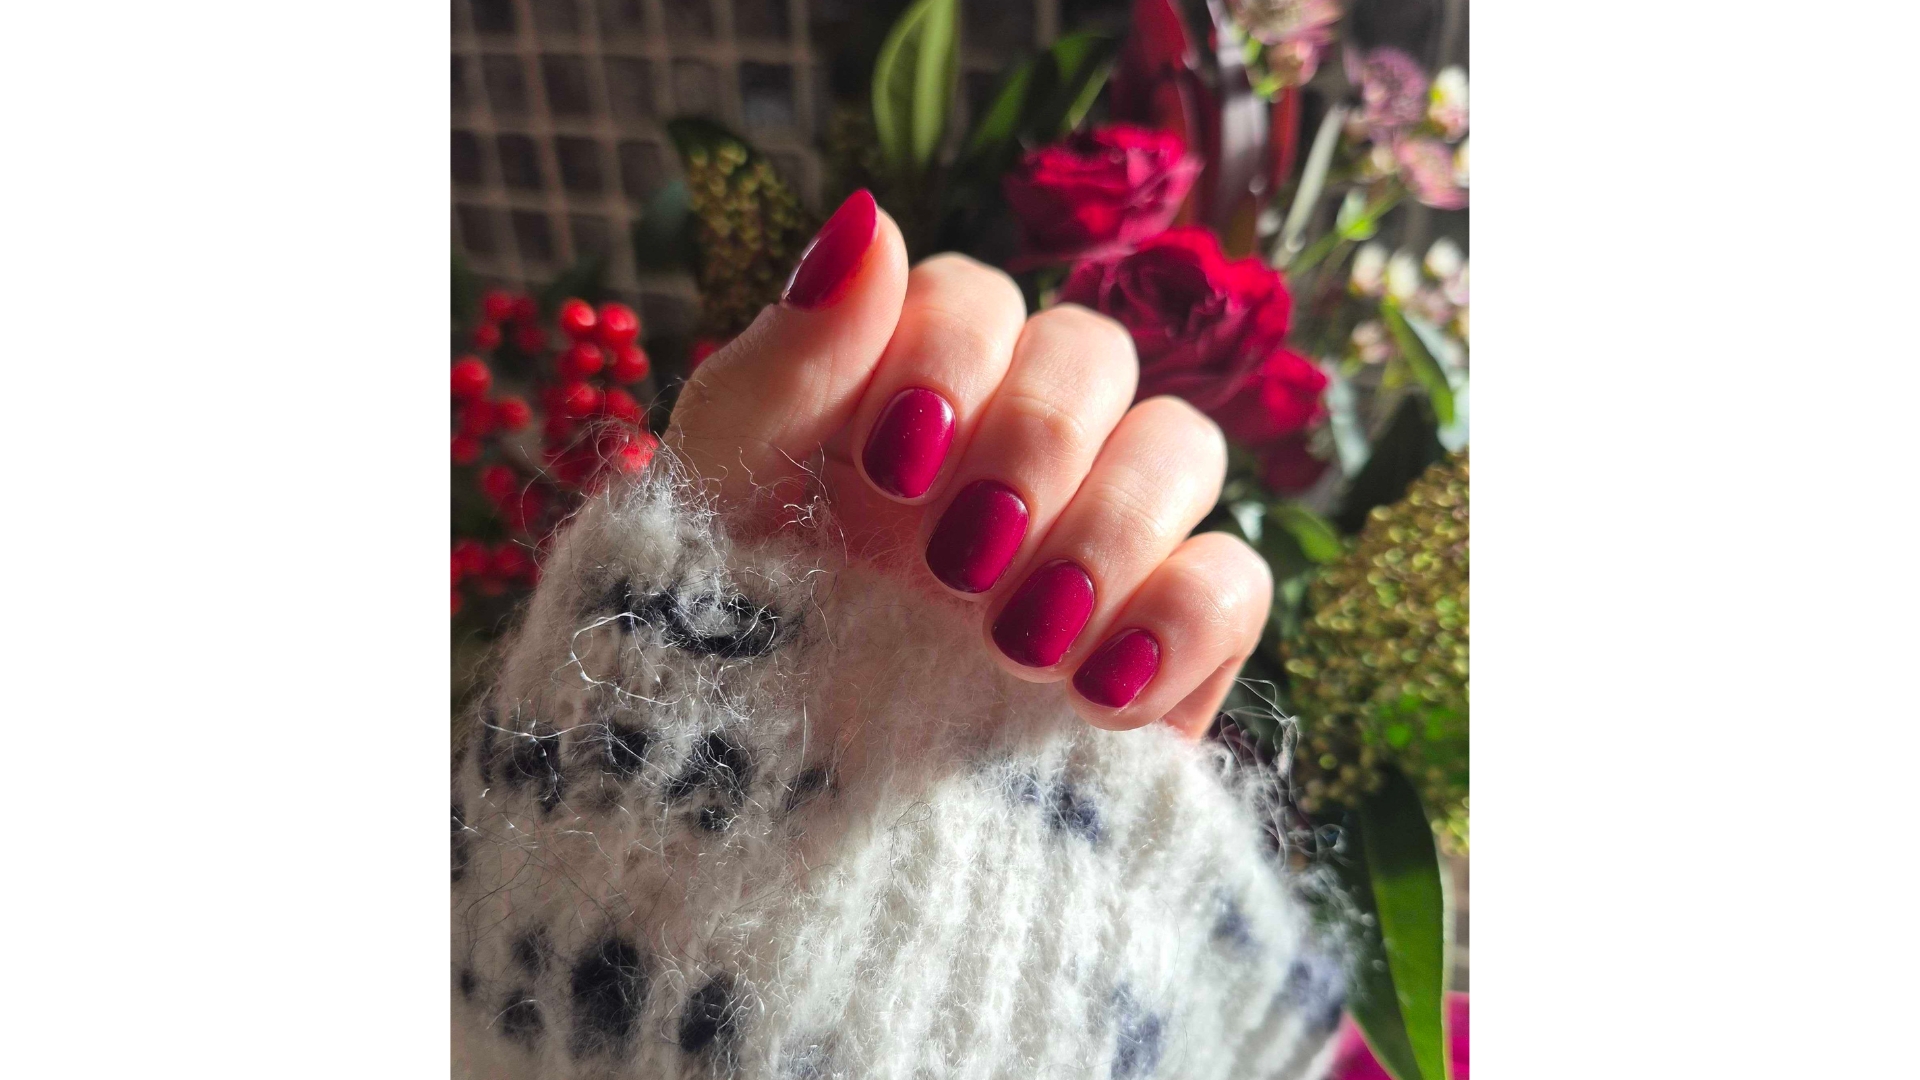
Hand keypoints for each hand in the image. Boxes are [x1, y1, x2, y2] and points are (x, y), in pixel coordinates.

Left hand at [668, 190, 1271, 736]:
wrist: (766, 841)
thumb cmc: (726, 653)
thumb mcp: (722, 506)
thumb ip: (789, 360)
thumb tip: (868, 215)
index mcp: (908, 403)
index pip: (978, 298)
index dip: (951, 352)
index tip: (891, 461)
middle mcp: (1014, 460)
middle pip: (1094, 354)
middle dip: (1034, 439)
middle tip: (954, 555)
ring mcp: (1097, 554)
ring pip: (1183, 447)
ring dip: (1106, 523)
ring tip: (1009, 635)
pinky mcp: (1165, 655)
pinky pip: (1236, 580)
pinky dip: (1181, 616)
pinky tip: (1094, 692)